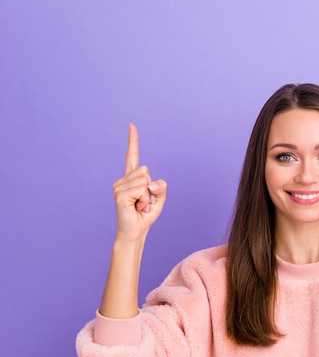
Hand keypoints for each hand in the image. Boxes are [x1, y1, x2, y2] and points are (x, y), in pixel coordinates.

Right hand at [112, 124, 166, 241]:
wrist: (136, 231)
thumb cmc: (145, 215)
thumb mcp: (159, 199)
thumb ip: (161, 188)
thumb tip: (152, 182)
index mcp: (132, 178)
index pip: (132, 156)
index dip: (133, 141)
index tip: (132, 125)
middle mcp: (123, 179)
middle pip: (146, 170)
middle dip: (152, 188)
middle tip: (144, 201)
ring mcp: (119, 186)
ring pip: (145, 181)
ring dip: (148, 196)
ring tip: (140, 205)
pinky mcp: (119, 194)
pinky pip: (142, 189)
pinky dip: (145, 200)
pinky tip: (136, 207)